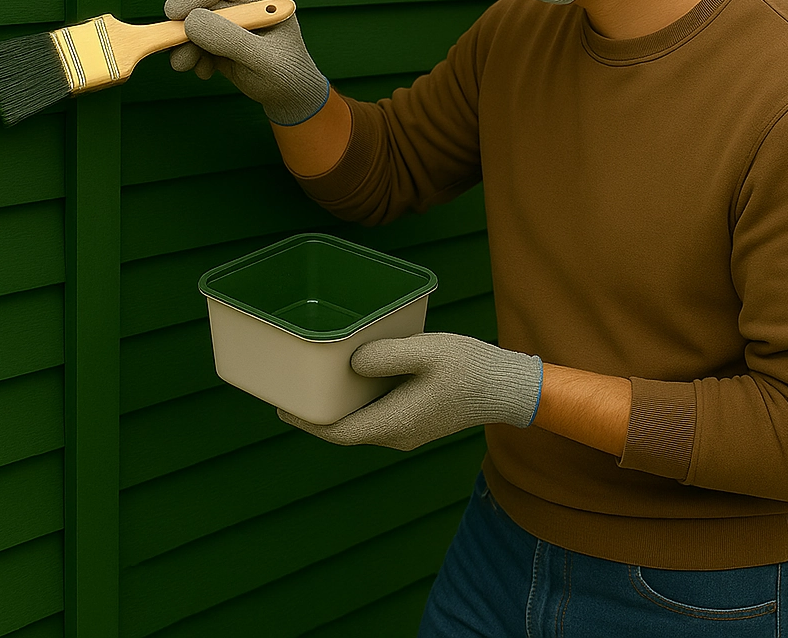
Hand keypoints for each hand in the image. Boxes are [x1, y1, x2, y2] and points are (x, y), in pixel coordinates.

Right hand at [164, 0, 328, 124]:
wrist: (292, 99)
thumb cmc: (288, 77)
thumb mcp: (263, 60)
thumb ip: (230, 39)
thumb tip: (191, 21)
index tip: (173, 14)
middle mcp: (248, 2)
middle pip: (203, 4)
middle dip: (185, 29)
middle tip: (173, 50)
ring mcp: (233, 20)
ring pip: (195, 23)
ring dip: (185, 45)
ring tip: (186, 65)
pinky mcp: (221, 37)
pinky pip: (196, 40)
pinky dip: (193, 55)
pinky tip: (205, 71)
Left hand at [277, 332, 542, 450]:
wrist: (506, 386)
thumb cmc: (469, 367)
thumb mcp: (426, 352)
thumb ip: (387, 356)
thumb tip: (352, 363)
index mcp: (393, 423)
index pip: (337, 431)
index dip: (306, 421)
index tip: (281, 406)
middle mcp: (396, 435)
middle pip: (345, 430)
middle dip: (317, 413)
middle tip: (294, 389)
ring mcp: (407, 431)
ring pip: (361, 423)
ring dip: (339, 407)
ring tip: (318, 382)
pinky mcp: (417, 422)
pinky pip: (377, 416)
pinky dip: (359, 401)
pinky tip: (356, 377)